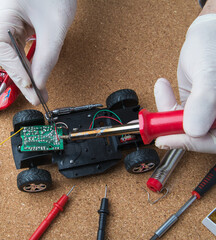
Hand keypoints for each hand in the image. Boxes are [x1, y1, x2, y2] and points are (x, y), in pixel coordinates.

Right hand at [0, 0, 76, 104]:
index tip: (30, 87)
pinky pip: (16, 45)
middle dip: (22, 76)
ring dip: (24, 70)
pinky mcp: (12, 21)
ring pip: (10, 52)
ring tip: (37, 90)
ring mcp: (4, 19)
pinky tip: (34, 72)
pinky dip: (26, 59)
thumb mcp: (55, 26)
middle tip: (36, 96)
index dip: (15, 70)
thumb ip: (46, 57)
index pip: (1, 49)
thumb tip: (39, 82)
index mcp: (2, 11)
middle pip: (5, 54)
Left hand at [153, 14, 215, 153]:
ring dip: (167, 111)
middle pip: (199, 136)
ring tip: (163, 90)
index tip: (166, 139)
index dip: (191, 143)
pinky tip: (163, 86)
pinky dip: (166, 102)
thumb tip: (194, 129)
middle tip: (157, 123)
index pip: (213, 140)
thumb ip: (204, 100)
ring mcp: (208, 111)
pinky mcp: (196, 105)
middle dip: (175, 128)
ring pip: (184, 125)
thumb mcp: (210, 72)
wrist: (209, 31)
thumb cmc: (214, 45)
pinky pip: (178, 112)